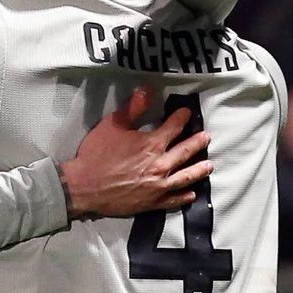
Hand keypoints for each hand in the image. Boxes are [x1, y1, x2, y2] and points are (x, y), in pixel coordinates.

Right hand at [59, 87, 211, 218]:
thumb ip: (133, 108)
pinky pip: (174, 200)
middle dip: (197, 143)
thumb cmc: (96, 154)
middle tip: (206, 137)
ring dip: (199, 170)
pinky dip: (184, 196)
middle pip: (186, 152)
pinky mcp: (152, 202)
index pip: (174, 127)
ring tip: (209, 165)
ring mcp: (159, 186)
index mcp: (152, 144)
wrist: (84, 186)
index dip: (181, 118)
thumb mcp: (112, 125)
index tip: (186, 113)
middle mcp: (161, 165)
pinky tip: (191, 194)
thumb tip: (149, 89)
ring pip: (186, 177)